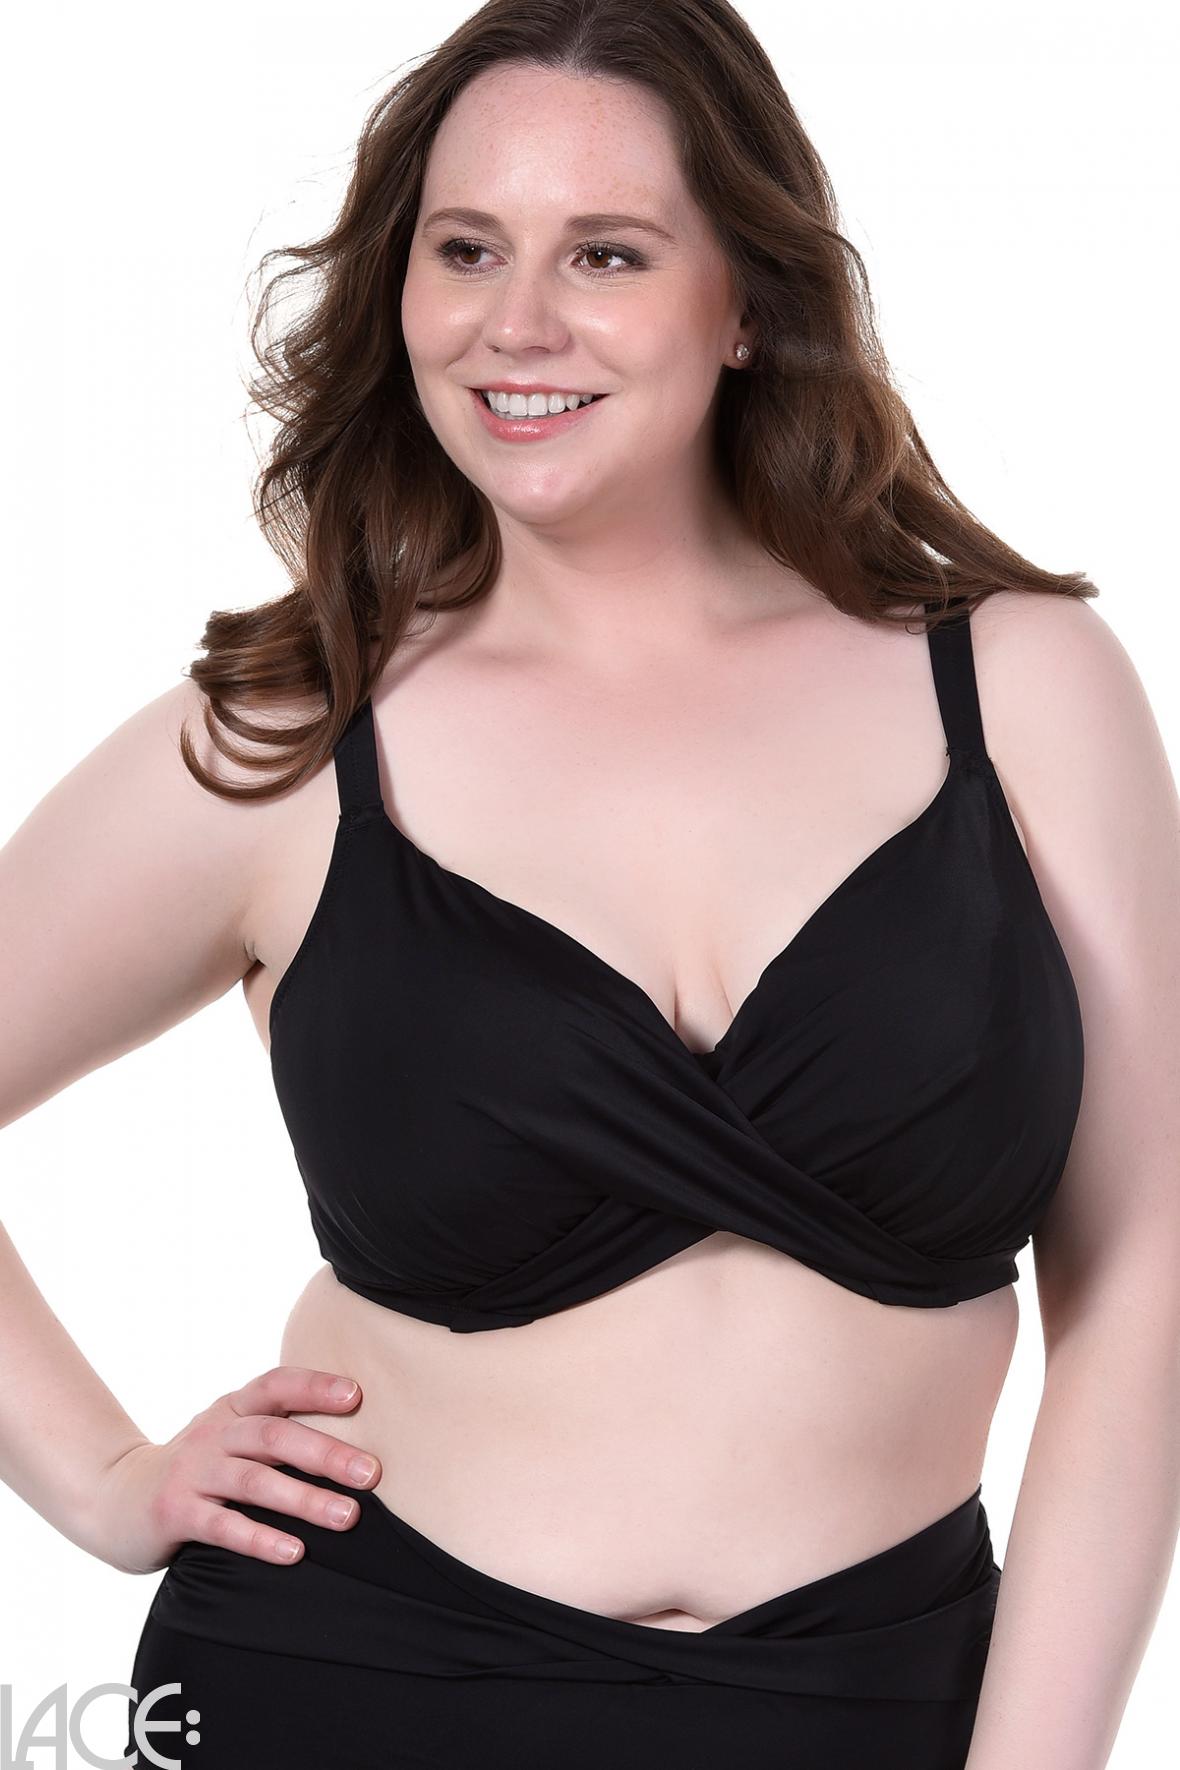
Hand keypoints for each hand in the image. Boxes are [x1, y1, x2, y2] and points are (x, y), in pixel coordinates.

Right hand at [82, 1365, 382, 1573]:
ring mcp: (192, 1472)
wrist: (117, 1498)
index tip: (357, 1395)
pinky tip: (294, 1552)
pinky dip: (260, 1538)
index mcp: (234, 1409)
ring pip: (254, 1481)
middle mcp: (215, 1433)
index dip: (315, 1386)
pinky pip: (223, 1525)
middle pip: (274, 1436)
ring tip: (347, 1516)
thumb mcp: (232, 1437)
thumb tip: (358, 1441)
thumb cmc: (199, 1467)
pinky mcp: (174, 1512)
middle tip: (372, 1472)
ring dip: (303, 1499)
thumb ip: (278, 1431)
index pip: (277, 1385)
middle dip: (326, 1453)